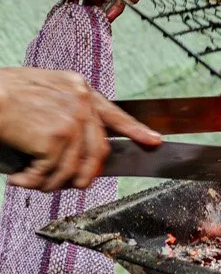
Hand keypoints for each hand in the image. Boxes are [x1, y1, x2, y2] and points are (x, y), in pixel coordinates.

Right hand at [0, 69, 160, 190]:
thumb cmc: (4, 92)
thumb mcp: (45, 88)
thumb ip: (64, 107)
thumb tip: (73, 139)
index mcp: (79, 88)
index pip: (115, 113)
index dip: (136, 130)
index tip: (153, 141)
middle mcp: (81, 103)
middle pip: (99, 151)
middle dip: (84, 175)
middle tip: (69, 184)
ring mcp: (72, 122)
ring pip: (73, 169)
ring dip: (50, 183)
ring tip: (31, 181)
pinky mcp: (56, 140)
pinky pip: (50, 175)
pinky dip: (32, 183)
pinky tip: (19, 179)